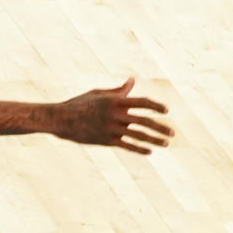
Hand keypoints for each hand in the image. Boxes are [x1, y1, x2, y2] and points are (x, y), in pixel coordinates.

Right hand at [51, 77, 172, 155]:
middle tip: (172, 133)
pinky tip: (149, 151)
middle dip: (160, 127)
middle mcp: (115, 115)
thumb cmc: (79, 103)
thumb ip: (118, 91)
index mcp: (115, 101)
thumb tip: (132, 81)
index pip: (142, 102)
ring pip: (138, 135)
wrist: (60, 119)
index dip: (156, 106)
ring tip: (166, 143)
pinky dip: (139, 149)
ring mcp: (111, 129)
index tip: (166, 110)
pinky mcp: (105, 140)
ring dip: (154, 140)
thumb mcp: (99, 94)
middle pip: (144, 121)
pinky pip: (126, 146)